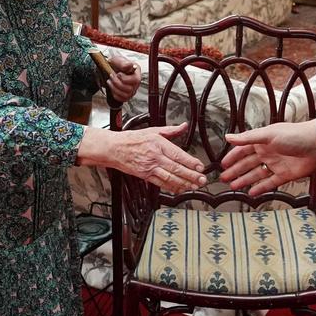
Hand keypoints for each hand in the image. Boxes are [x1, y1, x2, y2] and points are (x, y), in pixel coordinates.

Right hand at [77, 123, 206, 193]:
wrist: (114, 148)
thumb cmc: (132, 139)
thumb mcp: (153, 130)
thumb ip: (171, 130)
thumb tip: (184, 125)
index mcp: (159, 144)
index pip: (179, 154)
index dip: (191, 162)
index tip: (200, 167)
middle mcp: (155, 157)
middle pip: (177, 168)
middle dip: (191, 176)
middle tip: (202, 180)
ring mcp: (150, 167)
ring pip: (170, 178)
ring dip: (184, 183)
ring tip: (194, 186)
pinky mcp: (145, 175)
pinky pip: (160, 183)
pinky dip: (171, 187)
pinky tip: (179, 189)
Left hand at [106, 53, 141, 102]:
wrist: (110, 69)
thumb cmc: (115, 64)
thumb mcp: (118, 60)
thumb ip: (123, 63)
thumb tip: (129, 65)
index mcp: (136, 72)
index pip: (135, 80)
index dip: (125, 79)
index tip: (118, 73)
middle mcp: (136, 82)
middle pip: (129, 89)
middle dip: (117, 83)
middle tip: (111, 76)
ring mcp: (132, 90)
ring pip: (125, 95)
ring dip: (114, 88)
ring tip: (110, 81)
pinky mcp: (127, 95)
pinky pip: (122, 99)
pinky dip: (115, 94)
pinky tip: (112, 87)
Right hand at [221, 119, 315, 195]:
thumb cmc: (294, 135)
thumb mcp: (268, 135)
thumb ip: (247, 138)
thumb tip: (228, 137)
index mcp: (262, 141)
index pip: (243, 150)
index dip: (233, 157)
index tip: (223, 164)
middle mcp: (268, 152)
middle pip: (248, 164)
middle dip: (236, 171)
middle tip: (224, 178)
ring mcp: (276, 164)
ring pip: (257, 174)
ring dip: (245, 180)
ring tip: (233, 187)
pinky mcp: (285, 175)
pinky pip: (270, 183)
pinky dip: (261, 188)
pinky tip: (252, 193)